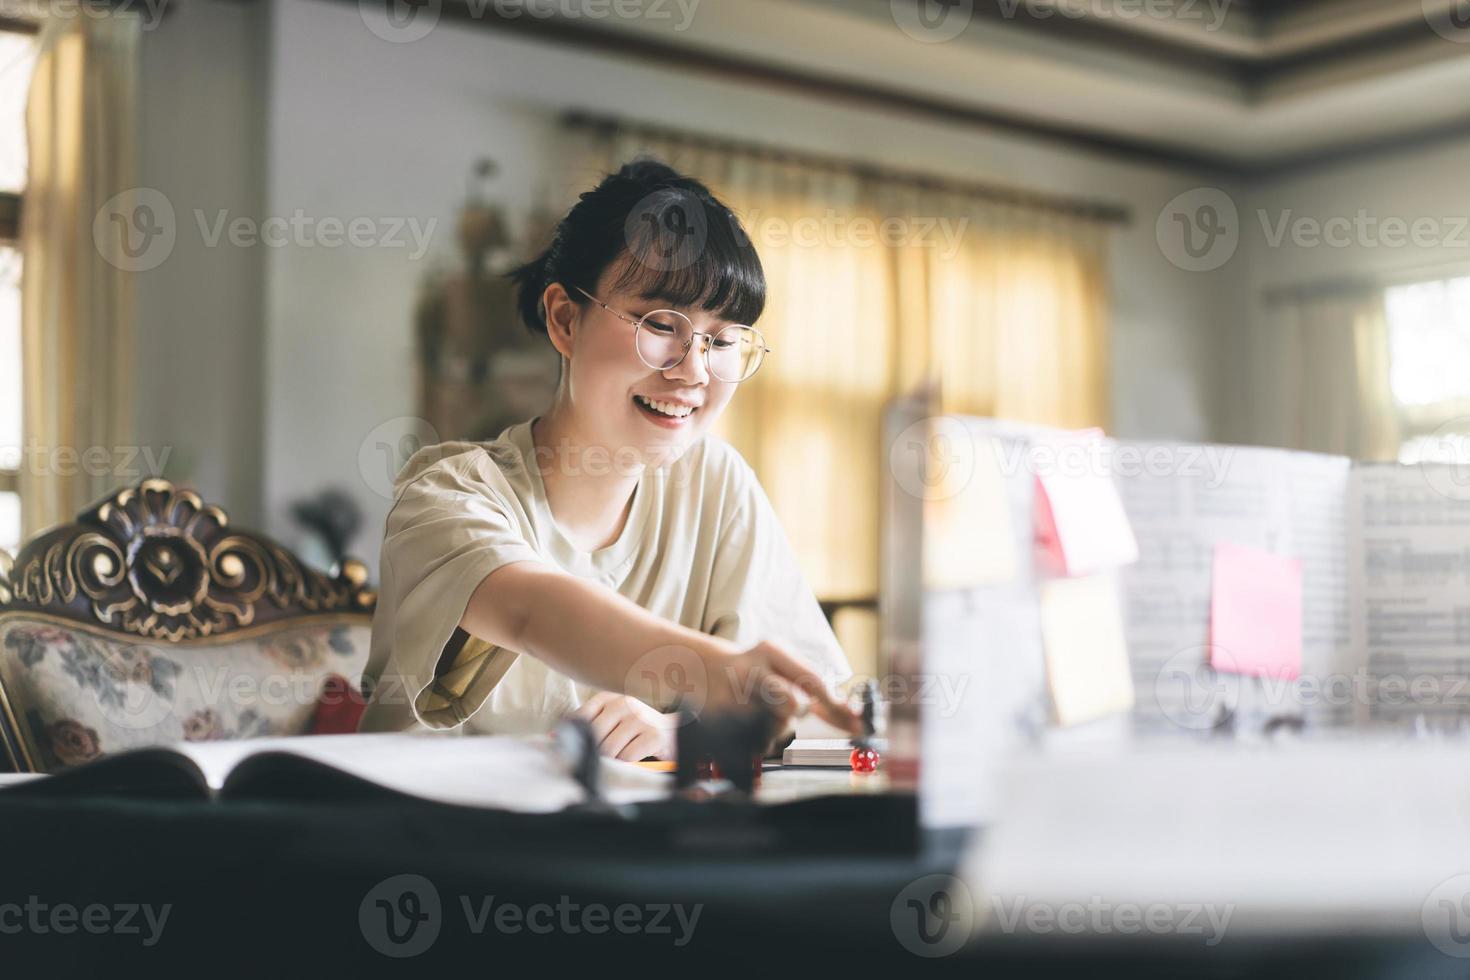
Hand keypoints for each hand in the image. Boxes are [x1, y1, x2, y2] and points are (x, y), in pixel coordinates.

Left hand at [572, 691, 677, 761]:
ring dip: (613, 760)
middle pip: (594, 737)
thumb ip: (587, 725)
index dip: (575, 737)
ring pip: (609, 749)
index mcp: (609, 697)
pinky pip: (627, 757)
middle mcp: (623, 703)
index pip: (580, 718)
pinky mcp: (653, 735)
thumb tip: (553, 738)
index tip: (573, 750)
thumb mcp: (611, 720)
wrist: (673, 733)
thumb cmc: (634, 730)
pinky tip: (634, 759)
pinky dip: (627, 764)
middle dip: (596, 753)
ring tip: (621, 757)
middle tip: (604, 759)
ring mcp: (639, 718)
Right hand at [702, 640, 861, 737]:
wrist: (704, 670)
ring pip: (776, 727)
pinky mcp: (721, 717)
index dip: (836, 704)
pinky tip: (748, 720)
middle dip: (799, 714)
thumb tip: (851, 710)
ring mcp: (733, 694)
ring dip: (778, 727)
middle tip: (794, 710)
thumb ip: (811, 685)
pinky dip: (760, 738)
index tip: (856, 722)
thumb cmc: (756, 670)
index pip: (812, 680)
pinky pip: (757, 741)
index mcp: (772, 650)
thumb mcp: (780, 665)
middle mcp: (752, 669)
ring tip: (761, 710)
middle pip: (793, 705)